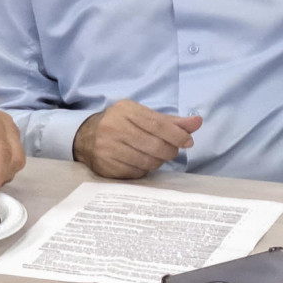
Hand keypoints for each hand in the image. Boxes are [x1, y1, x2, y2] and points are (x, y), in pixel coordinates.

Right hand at [72, 100, 200, 178]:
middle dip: (170, 151)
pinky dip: (144, 170)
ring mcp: (108, 148)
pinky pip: (136, 172)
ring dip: (158, 161)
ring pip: (147, 161)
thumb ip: (170, 121)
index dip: (177, 135)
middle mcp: (114, 127)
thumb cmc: (121, 124)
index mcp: (125, 110)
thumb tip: (197, 121)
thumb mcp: (142, 115)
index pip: (158, 124)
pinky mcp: (106, 166)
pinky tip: (141, 162)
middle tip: (172, 151)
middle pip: (155, 145)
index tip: (188, 142)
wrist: (85, 137)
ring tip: (157, 156)